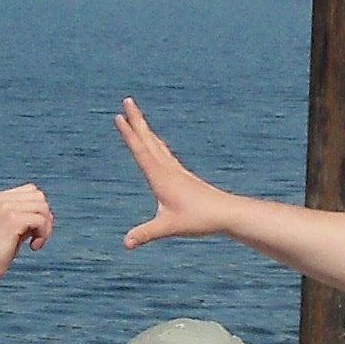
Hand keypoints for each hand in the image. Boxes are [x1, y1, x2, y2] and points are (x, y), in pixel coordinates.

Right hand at [117, 100, 229, 248]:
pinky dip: (155, 143)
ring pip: (156, 144)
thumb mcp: (168, 227)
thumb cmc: (198, 219)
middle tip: (127, 100)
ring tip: (137, 117)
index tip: (118, 116)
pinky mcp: (182, 176)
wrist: (225, 213)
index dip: (128, 133)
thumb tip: (126, 244)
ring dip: (145, 129)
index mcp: (161, 176)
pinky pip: (164, 153)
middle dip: (136, 120)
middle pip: (148, 139)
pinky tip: (156, 144)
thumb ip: (145, 234)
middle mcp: (168, 168)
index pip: (140, 150)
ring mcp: (176, 170)